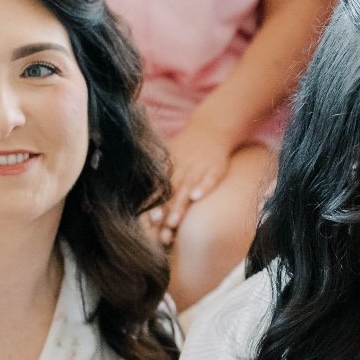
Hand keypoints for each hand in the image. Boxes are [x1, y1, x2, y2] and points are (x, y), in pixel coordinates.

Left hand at [148, 116, 234, 246]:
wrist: (212, 128)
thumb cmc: (188, 148)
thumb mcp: (169, 158)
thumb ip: (158, 178)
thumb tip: (143, 202)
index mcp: (169, 168)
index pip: (158, 189)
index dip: (152, 205)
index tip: (147, 222)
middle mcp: (182, 168)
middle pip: (170, 193)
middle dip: (164, 212)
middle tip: (158, 231)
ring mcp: (199, 168)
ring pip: (186, 188)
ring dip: (179, 205)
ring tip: (174, 223)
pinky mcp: (216, 168)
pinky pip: (210, 178)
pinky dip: (203, 187)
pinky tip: (197, 197)